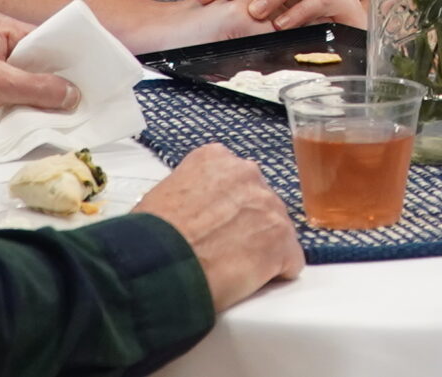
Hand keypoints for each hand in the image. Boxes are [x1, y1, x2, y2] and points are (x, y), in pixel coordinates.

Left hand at [0, 11, 78, 124]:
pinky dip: (26, 111)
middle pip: (39, 64)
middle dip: (58, 83)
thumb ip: (35, 88)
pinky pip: (13, 100)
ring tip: (73, 114)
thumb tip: (74, 95)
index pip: (45, 39)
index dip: (68, 58)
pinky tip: (45, 122)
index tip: (93, 75)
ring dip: (42, 101)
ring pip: (27, 85)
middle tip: (87, 100)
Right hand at [132, 146, 304, 309]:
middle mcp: (247, 174)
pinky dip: (275, 273)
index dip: (227, 208)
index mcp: (215, 159)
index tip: (216, 224)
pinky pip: (290, 260)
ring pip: (276, 230)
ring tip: (232, 268)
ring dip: (261, 248)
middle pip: (259, 203)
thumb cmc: (151, 236)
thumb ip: (193, 193)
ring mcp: (268, 205)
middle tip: (224, 248)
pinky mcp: (282, 240)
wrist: (159, 264)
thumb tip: (195, 213)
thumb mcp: (164, 194)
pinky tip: (250, 282)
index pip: (235, 180)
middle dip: (247, 225)